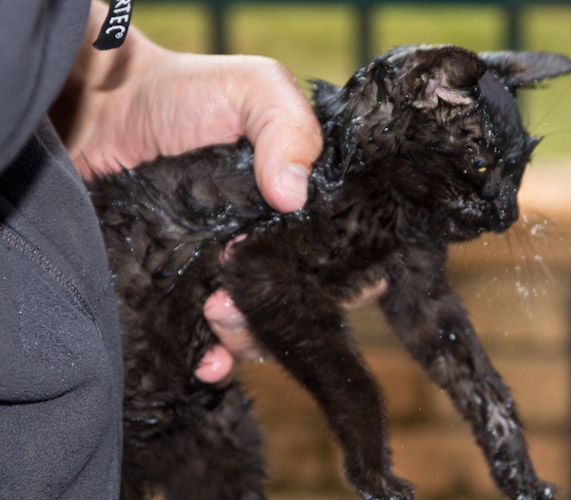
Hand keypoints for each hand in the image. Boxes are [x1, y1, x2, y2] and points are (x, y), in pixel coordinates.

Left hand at [54, 2, 321, 383]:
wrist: (101, 111)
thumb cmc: (183, 93)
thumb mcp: (252, 89)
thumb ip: (289, 129)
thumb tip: (294, 199)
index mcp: (299, 205)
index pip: (343, 254)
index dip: (342, 278)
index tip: (308, 276)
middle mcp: (269, 243)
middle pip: (302, 302)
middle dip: (282, 313)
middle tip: (239, 295)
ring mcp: (227, 270)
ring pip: (260, 327)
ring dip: (247, 336)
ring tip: (216, 312)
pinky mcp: (184, 289)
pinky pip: (210, 341)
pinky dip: (216, 361)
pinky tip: (206, 361)